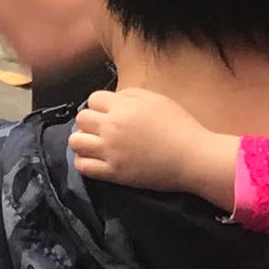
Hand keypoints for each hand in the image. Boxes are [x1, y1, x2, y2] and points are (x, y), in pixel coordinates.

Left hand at [69, 86, 234, 203]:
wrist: (193, 157)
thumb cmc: (180, 127)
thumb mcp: (157, 99)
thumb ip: (130, 95)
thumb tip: (113, 99)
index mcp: (123, 107)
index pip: (93, 99)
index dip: (100, 106)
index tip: (109, 113)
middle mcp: (112, 127)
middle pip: (81, 119)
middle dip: (90, 122)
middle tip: (102, 129)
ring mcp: (110, 151)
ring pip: (75, 142)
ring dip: (82, 140)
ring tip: (94, 144)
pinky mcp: (113, 172)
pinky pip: (83, 166)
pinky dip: (83, 161)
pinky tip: (93, 159)